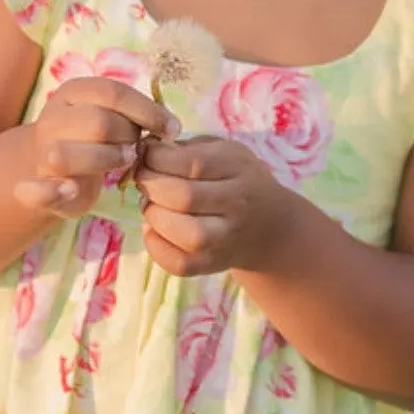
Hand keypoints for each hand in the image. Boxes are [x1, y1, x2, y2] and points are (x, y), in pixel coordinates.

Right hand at [14, 76, 176, 218]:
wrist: (51, 169)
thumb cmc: (95, 139)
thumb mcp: (113, 116)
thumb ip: (134, 114)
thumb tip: (170, 126)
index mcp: (74, 92)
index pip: (113, 92)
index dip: (146, 110)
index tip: (172, 129)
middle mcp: (54, 117)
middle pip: (98, 122)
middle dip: (128, 137)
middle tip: (138, 147)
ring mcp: (42, 152)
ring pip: (69, 154)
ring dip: (104, 160)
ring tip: (124, 163)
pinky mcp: (36, 188)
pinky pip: (36, 191)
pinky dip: (52, 192)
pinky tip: (70, 190)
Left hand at [135, 135, 298, 275]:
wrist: (271, 225)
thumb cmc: (235, 178)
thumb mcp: (222, 151)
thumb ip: (188, 148)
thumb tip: (146, 151)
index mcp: (238, 169)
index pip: (193, 163)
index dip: (158, 158)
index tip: (146, 154)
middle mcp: (237, 204)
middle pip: (186, 198)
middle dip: (151, 186)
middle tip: (142, 180)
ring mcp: (228, 238)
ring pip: (188, 235)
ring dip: (155, 217)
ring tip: (150, 205)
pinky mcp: (215, 264)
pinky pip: (181, 264)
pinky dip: (157, 247)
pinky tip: (152, 229)